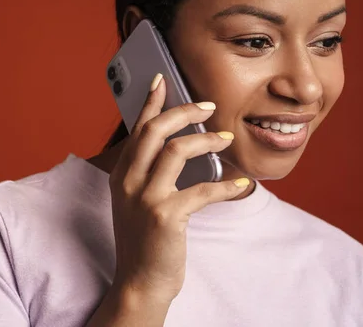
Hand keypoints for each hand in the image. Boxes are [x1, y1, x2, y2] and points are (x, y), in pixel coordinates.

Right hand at [109, 73, 249, 302]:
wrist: (140, 281)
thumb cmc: (145, 240)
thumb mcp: (137, 201)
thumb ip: (149, 173)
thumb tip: (178, 145)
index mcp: (122, 175)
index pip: (136, 129)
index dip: (150, 103)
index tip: (162, 80)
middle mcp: (128, 182)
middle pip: (154, 131)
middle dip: (183, 112)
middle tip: (208, 107)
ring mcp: (145, 198)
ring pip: (176, 151)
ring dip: (206, 141)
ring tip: (225, 139)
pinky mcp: (165, 216)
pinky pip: (202, 190)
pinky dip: (226, 186)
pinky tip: (240, 185)